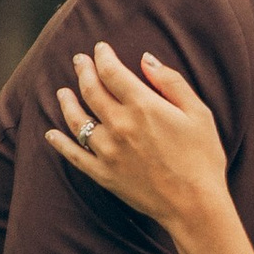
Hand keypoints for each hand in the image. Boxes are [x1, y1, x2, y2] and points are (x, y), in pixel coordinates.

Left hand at [46, 41, 230, 230]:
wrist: (194, 205)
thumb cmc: (202, 157)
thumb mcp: (197, 112)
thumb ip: (171, 82)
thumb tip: (146, 59)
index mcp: (142, 105)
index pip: (112, 72)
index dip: (103, 56)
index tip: (100, 48)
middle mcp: (119, 125)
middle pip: (91, 90)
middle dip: (83, 71)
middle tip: (78, 61)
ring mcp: (107, 151)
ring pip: (77, 120)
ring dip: (67, 102)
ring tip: (62, 92)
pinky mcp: (103, 174)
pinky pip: (74, 155)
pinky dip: (59, 143)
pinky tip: (51, 134)